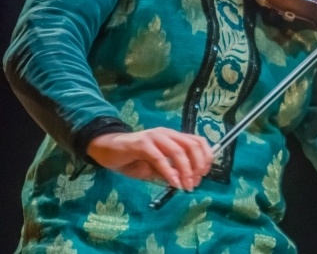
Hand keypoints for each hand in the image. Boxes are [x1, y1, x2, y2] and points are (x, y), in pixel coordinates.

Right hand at [87, 127, 213, 190]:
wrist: (107, 150)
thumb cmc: (133, 159)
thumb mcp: (155, 167)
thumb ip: (170, 170)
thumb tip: (186, 181)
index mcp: (174, 137)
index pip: (198, 142)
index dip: (205, 157)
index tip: (204, 175)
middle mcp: (167, 134)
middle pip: (192, 146)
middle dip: (198, 166)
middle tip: (195, 183)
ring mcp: (155, 137)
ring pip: (178, 151)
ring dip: (186, 171)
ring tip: (186, 186)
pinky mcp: (142, 143)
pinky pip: (159, 158)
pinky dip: (169, 172)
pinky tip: (173, 183)